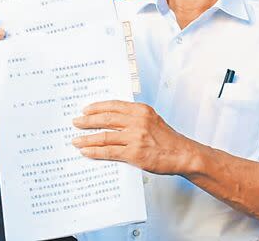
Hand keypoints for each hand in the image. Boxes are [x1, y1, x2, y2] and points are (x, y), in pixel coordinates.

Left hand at [72, 100, 198, 174]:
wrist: (182, 154)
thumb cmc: (167, 139)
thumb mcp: (152, 120)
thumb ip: (134, 117)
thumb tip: (110, 120)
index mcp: (141, 110)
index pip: (114, 105)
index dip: (97, 107)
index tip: (85, 110)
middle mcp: (138, 121)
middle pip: (106, 119)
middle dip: (87, 121)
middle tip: (75, 122)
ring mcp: (136, 138)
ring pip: (104, 136)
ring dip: (87, 138)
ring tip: (76, 140)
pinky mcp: (134, 154)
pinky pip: (109, 152)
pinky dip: (95, 151)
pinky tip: (86, 152)